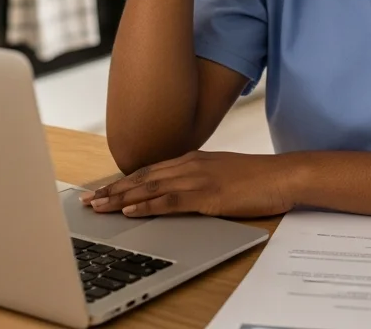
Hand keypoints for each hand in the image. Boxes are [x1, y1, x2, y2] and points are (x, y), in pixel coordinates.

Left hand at [80, 151, 300, 218]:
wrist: (282, 176)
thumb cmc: (257, 178)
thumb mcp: (222, 174)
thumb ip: (199, 178)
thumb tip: (180, 190)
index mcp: (192, 159)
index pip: (149, 170)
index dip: (122, 181)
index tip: (101, 190)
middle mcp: (189, 165)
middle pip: (142, 177)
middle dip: (112, 190)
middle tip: (88, 200)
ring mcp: (197, 178)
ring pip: (150, 187)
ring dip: (121, 198)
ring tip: (98, 207)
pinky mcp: (207, 195)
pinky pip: (170, 200)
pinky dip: (147, 205)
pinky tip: (130, 211)